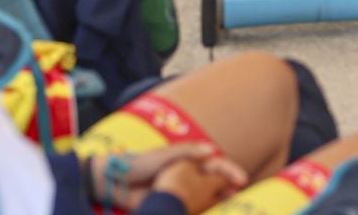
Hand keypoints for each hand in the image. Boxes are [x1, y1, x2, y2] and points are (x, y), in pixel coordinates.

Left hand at [98, 146, 244, 211]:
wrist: (117, 182)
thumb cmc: (140, 164)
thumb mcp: (164, 155)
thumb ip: (187, 152)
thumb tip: (212, 149)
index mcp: (188, 160)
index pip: (216, 163)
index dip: (230, 170)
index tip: (241, 180)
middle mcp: (188, 175)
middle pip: (215, 182)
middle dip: (229, 188)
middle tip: (239, 197)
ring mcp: (181, 190)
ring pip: (206, 197)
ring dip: (219, 201)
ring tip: (230, 208)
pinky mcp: (172, 204)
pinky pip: (192, 208)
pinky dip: (203, 211)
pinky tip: (210, 214)